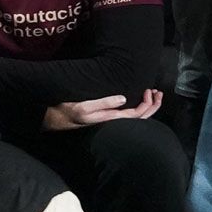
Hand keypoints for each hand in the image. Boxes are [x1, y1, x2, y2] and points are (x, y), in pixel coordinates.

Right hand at [43, 89, 162, 130]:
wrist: (53, 119)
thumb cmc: (66, 112)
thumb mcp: (84, 106)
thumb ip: (103, 103)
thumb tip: (124, 98)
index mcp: (111, 119)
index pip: (137, 114)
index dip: (147, 104)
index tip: (149, 91)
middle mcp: (113, 121)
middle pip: (140, 118)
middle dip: (153, 106)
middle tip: (159, 92)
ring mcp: (109, 119)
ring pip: (135, 117)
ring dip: (147, 106)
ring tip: (153, 94)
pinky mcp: (105, 116)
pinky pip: (127, 114)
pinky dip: (137, 107)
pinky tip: (137, 99)